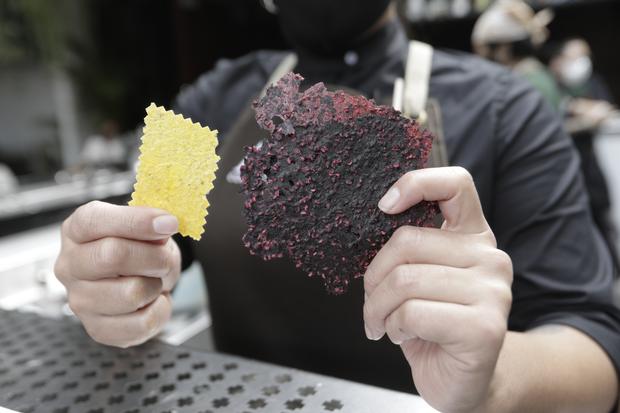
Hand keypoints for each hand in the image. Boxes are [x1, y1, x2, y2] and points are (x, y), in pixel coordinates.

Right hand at [54, 201, 181, 347]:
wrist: (142, 278)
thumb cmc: (140, 248)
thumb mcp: (147, 227)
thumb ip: (152, 222)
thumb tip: (164, 224)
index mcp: (76, 230)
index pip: (94, 221)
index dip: (137, 221)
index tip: (169, 223)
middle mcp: (70, 265)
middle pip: (113, 255)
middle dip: (154, 256)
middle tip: (165, 258)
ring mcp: (79, 301)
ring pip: (131, 293)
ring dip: (156, 286)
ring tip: (152, 281)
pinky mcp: (97, 329)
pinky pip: (142, 323)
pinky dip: (160, 311)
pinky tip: (152, 302)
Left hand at [363, 167, 512, 412]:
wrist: (462, 380)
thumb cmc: (433, 324)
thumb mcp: (420, 277)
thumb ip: (411, 249)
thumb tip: (380, 218)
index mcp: (473, 236)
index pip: (455, 184)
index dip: (416, 183)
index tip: (384, 206)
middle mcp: (490, 257)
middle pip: (407, 240)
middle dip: (374, 276)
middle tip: (372, 301)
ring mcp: (493, 291)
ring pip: (405, 280)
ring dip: (378, 307)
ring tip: (383, 322)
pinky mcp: (485, 327)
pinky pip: (413, 313)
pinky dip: (394, 327)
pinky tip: (403, 335)